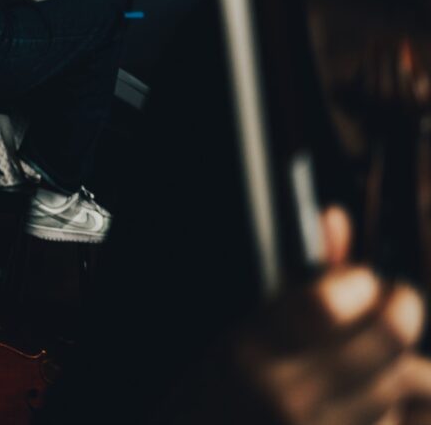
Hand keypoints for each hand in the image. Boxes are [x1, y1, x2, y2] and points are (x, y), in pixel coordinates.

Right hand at [179, 207, 430, 424]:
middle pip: (387, 338)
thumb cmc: (221, 394)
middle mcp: (287, 394)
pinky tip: (378, 396)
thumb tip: (337, 219)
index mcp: (248, 350)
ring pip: (403, 381)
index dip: (361, 283)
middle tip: (397, 299)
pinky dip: (396, 404)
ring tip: (385, 352)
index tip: (364, 279)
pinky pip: (396, 419)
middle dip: (402, 307)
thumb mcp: (242, 331)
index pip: (325, 305)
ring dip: (404, 360)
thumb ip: (299, 279)